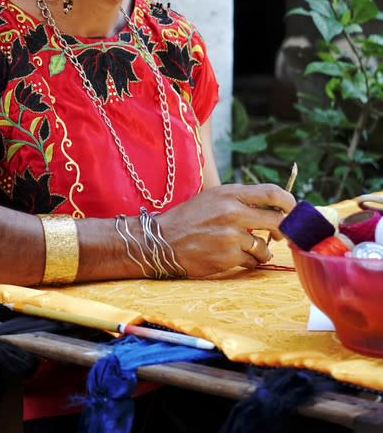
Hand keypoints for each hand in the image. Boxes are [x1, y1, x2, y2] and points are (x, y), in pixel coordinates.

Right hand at [159, 183, 295, 277]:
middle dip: (284, 231)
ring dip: (262, 251)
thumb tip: (274, 207)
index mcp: (229, 193)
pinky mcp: (228, 256)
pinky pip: (252, 261)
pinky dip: (248, 261)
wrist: (162, 240)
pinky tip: (234, 257)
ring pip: (265, 247)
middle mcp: (232, 212)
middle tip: (280, 236)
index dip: (289, 202)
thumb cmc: (189, 218)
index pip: (272, 193)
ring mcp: (231, 235)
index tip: (292, 211)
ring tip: (248, 249)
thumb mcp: (213, 198)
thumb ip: (240, 200)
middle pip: (278, 221)